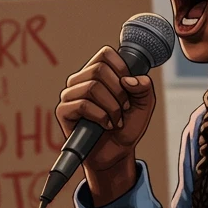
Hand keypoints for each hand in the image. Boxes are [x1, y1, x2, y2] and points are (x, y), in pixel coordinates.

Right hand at [54, 46, 155, 175]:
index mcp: (97, 72)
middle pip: (99, 70)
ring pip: (92, 87)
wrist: (117, 153)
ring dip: (112, 107)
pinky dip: (101, 117)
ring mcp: (70, 95)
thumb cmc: (127, 127)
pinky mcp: (63, 111)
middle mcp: (81, 80)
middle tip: (124, 109)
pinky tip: (106, 125)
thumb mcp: (144, 105)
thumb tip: (128, 80)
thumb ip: (144, 87)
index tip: (129, 88)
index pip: (105, 54)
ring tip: (116, 120)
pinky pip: (82, 105)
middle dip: (119, 93)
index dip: (122, 68)